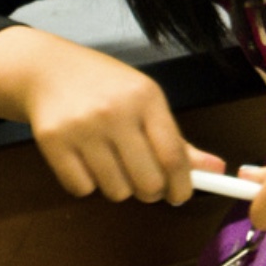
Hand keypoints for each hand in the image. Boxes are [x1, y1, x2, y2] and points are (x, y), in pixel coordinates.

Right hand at [0, 26, 215, 204]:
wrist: (48, 69)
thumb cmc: (107, 87)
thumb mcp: (146, 101)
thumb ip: (178, 140)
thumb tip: (217, 170)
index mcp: (146, 98)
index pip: (173, 155)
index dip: (182, 185)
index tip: (180, 196)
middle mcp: (115, 112)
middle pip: (147, 181)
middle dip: (152, 192)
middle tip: (147, 185)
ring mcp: (82, 127)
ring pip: (116, 190)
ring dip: (119, 187)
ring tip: (113, 164)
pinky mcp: (52, 142)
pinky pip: (82, 189)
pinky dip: (88, 184)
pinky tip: (86, 161)